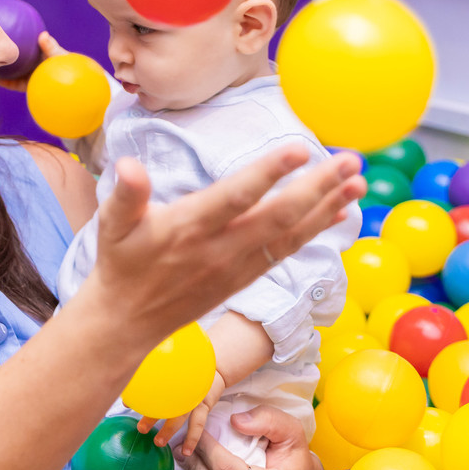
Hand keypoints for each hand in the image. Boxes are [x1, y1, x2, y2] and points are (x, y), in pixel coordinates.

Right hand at [0, 31, 66, 91]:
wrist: (70, 88)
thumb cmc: (68, 67)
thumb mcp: (59, 55)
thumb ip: (50, 47)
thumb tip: (43, 34)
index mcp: (40, 53)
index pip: (27, 43)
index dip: (17, 38)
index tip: (6, 34)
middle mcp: (34, 63)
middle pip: (18, 57)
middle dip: (7, 54)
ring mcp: (31, 74)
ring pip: (15, 71)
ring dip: (4, 69)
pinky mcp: (30, 86)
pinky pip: (17, 84)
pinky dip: (8, 83)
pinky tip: (0, 81)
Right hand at [82, 146, 364, 350]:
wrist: (128, 320)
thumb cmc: (120, 262)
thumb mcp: (111, 225)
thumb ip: (125, 193)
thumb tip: (127, 165)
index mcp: (189, 227)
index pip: (235, 197)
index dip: (268, 173)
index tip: (299, 149)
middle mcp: (220, 248)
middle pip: (278, 216)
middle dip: (317, 188)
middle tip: (350, 161)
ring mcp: (237, 265)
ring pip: (291, 234)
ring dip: (327, 207)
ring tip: (357, 181)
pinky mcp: (246, 276)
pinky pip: (287, 250)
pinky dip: (315, 229)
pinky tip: (339, 211)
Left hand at [136, 371, 226, 456]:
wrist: (213, 370)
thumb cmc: (186, 375)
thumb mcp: (172, 373)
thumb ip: (153, 382)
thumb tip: (128, 397)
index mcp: (172, 377)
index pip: (153, 383)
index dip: (140, 393)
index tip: (126, 401)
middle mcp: (182, 386)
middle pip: (166, 401)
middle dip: (152, 415)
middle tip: (140, 428)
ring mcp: (194, 395)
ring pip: (181, 414)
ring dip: (169, 429)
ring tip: (159, 442)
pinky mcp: (204, 404)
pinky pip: (199, 423)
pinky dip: (192, 438)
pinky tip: (186, 451)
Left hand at [180, 406, 324, 469]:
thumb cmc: (293, 453)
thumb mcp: (290, 431)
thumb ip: (268, 421)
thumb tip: (236, 421)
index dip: (208, 449)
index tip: (199, 431)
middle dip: (194, 461)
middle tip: (182, 442)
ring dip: (193, 469)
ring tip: (183, 452)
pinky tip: (195, 463)